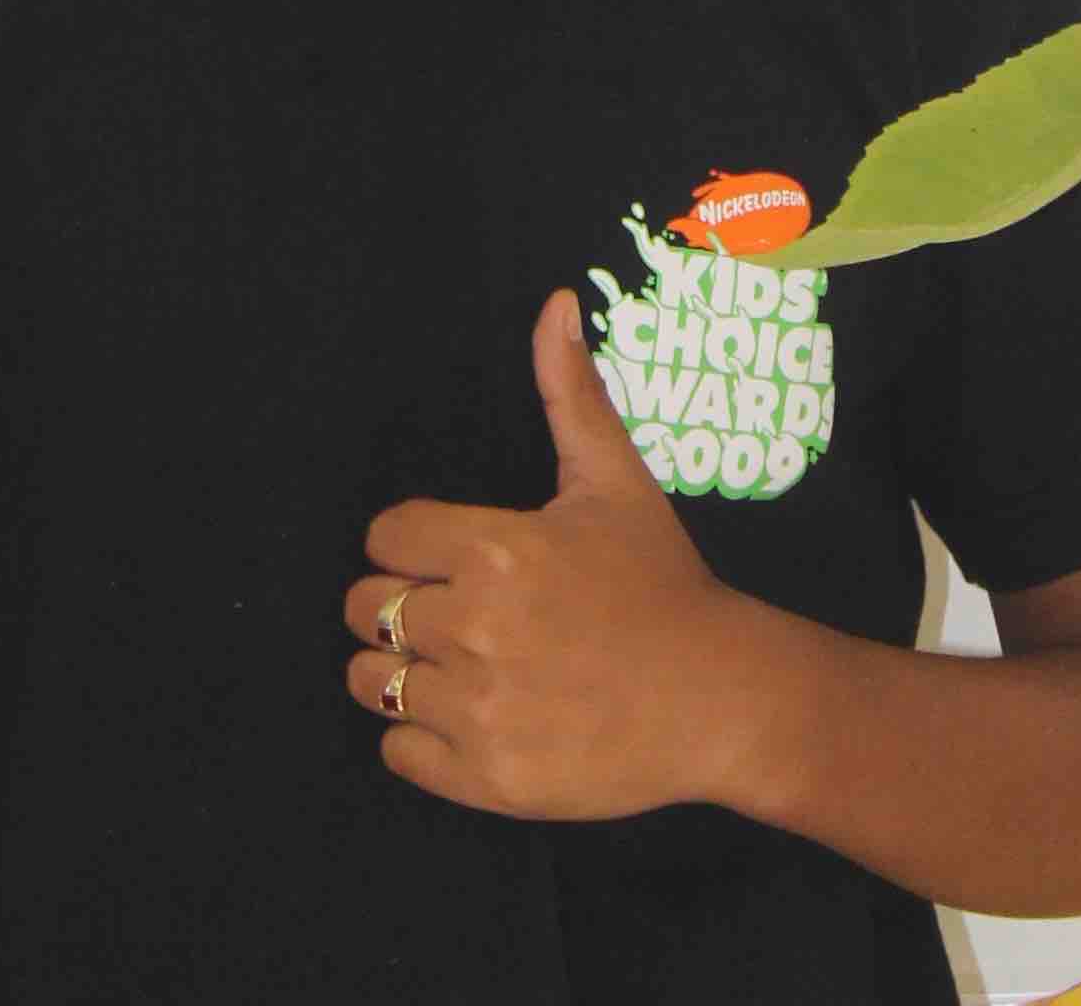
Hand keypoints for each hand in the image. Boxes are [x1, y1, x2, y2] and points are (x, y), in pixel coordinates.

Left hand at [344, 287, 773, 820]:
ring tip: (446, 663)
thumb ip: (571, 392)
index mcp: (496, 550)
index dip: (410, 542)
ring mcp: (477, 708)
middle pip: (366, 608)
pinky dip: (415, 735)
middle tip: (445, 609)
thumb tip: (555, 303)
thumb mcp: (615, 480)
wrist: (715, 696)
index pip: (386, 537)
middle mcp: (475, 628)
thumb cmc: (660, 582)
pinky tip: (464, 713)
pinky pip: (397, 751)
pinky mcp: (484, 777)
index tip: (445, 554)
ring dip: (396, 669)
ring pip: (370, 681)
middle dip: (394, 602)